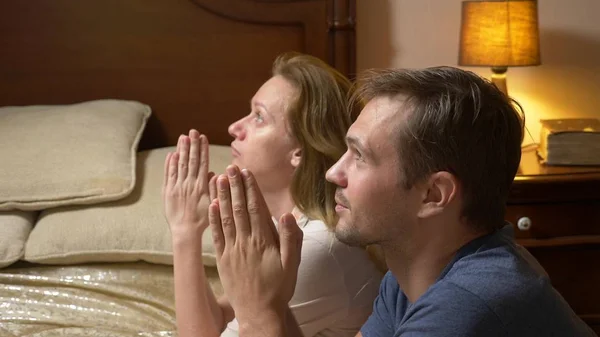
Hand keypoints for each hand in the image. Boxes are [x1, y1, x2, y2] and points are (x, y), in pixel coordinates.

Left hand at [162, 130, 213, 236]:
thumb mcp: (212, 204)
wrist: (185, 231)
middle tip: (192, 131)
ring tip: (183, 137)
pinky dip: (170, 163)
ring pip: (179, 164)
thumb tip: (214, 173)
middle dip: (192, 144)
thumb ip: (213, 187)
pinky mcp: (167, 191)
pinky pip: (169, 174)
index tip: (203, 137)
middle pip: (191, 160)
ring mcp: (177, 186)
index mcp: (201, 186)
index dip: (203, 149)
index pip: (202, 163)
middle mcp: (189, 183)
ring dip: (181, 150)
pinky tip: (172, 154)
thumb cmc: (202, 220)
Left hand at [208, 166, 302, 319]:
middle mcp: (246, 241)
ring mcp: (232, 249)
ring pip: (226, 217)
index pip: (256, 208)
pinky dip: (214, 218)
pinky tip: (212, 204)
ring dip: (223, 196)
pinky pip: (216, 234)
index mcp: (264, 241)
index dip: (251, 188)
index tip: (247, 172)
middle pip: (239, 208)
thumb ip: (290, 239)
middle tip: (231, 167)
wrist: (258, 312)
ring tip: (219, 178)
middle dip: (235, 186)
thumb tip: (286, 215)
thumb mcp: (291, 264)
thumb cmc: (278, 288)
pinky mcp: (222, 258)